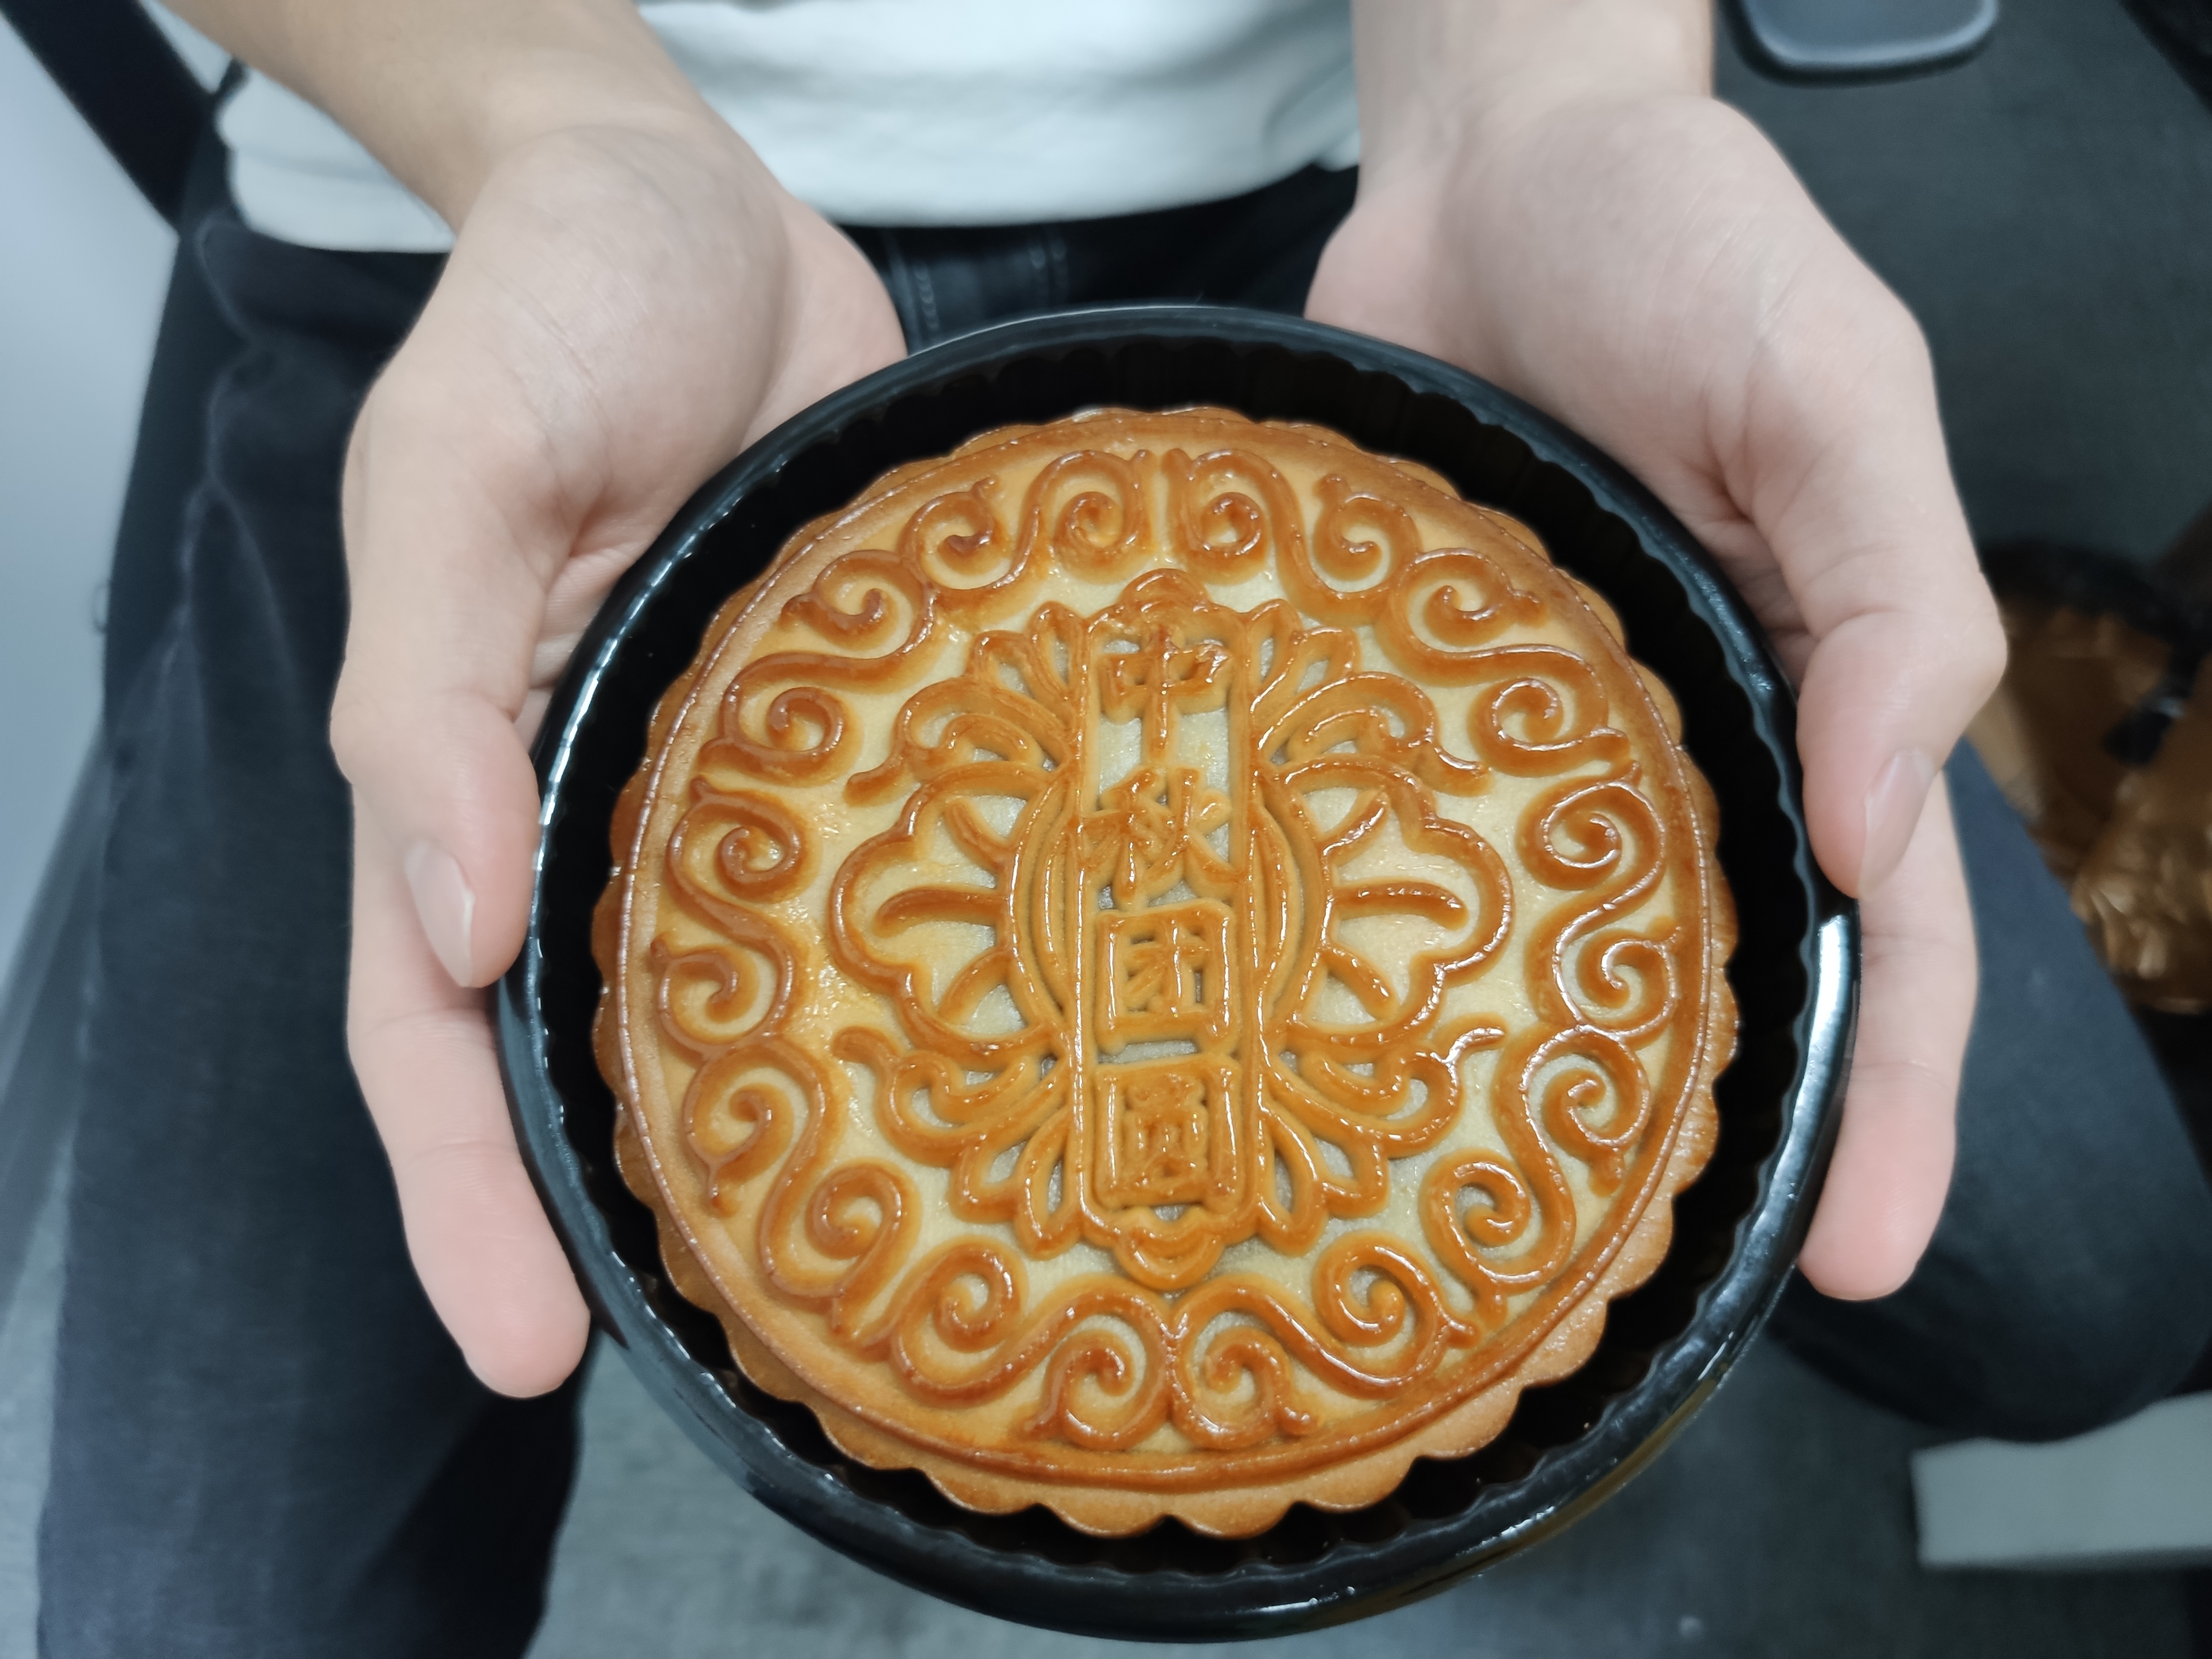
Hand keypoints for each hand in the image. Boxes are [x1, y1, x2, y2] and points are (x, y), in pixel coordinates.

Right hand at [331, 109, 901, 1393]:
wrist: (691, 205)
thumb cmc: (547, 315)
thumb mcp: (446, 475)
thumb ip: (426, 696)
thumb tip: (443, 922)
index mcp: (469, 775)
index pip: (431, 1033)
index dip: (466, 1201)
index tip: (526, 1350)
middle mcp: (599, 808)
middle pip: (595, 1048)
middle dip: (632, 1212)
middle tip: (736, 1361)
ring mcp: (732, 775)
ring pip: (752, 981)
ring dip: (798, 1118)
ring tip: (892, 1254)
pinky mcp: (855, 721)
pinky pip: (887, 859)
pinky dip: (932, 953)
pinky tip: (1034, 1035)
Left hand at [1311, 6, 2001, 1298]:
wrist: (1487, 166)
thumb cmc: (1684, 244)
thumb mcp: (1837, 389)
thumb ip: (1891, 595)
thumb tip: (1882, 825)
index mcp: (1814, 692)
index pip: (1887, 934)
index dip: (1891, 1100)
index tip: (1869, 1260)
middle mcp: (1677, 741)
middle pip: (1717, 975)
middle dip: (1717, 1144)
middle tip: (1662, 1306)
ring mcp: (1529, 733)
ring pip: (1549, 937)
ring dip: (1535, 1081)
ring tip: (1480, 1233)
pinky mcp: (1401, 696)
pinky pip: (1388, 832)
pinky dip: (1368, 935)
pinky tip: (1310, 1034)